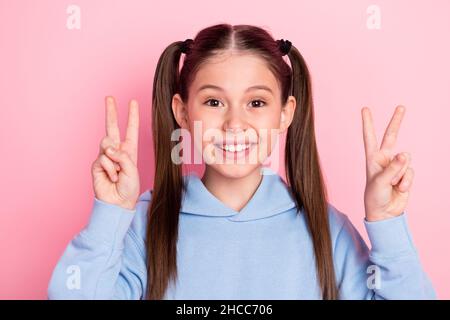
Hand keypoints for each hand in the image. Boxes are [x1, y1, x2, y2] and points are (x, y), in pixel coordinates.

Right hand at [91, 96, 139, 210]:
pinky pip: (103, 159)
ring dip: (114, 158)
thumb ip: (122, 156)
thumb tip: (108, 147)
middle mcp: (117, 151)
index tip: (132, 102)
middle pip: (112, 127)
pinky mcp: (97, 164)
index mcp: (129, 150)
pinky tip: (112, 177)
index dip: (132, 116)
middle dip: (111, 112)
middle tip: (109, 97)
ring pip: (107, 144)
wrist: (118, 203)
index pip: (131, 129)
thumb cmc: (129, 188)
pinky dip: (110, 169)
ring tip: (118, 172)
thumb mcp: (132, 170)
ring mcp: (105, 156)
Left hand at [362, 105, 412, 221]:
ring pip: (405, 160)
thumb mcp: (379, 182)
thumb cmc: (375, 197)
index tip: (365, 109)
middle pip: (391, 136)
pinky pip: (410, 172)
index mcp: (372, 158)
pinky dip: (406, 182)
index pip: (369, 137)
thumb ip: (393, 168)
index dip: (368, 123)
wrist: (385, 213)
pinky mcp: (406, 175)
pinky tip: (399, 189)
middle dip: (396, 121)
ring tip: (392, 185)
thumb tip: (405, 154)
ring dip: (400, 174)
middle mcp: (384, 159)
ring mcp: (396, 166)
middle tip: (401, 106)